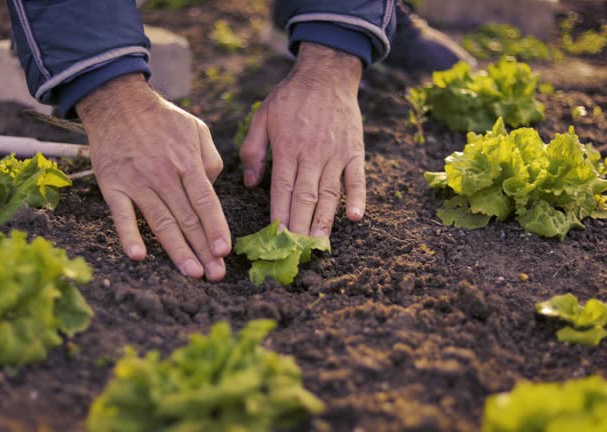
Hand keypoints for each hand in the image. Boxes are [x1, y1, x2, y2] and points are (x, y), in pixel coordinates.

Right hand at [77, 74, 230, 280]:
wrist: (116, 102)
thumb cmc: (161, 118)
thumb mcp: (196, 128)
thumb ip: (211, 159)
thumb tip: (213, 188)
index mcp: (186, 161)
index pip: (205, 201)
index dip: (215, 227)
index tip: (224, 251)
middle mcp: (163, 174)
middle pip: (187, 218)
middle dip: (203, 249)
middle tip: (215, 274)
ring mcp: (136, 181)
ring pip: (160, 222)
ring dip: (177, 250)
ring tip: (192, 273)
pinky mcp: (112, 186)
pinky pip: (121, 215)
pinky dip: (129, 235)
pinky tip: (138, 256)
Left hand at [240, 42, 366, 236]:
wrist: (327, 74)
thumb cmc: (290, 98)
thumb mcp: (262, 118)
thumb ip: (253, 151)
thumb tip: (248, 184)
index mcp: (287, 148)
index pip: (282, 189)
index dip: (279, 215)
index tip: (275, 238)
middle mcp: (312, 154)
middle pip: (305, 197)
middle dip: (299, 226)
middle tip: (296, 252)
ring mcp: (335, 153)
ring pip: (330, 193)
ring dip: (324, 220)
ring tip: (319, 243)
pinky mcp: (354, 151)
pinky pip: (357, 178)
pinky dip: (358, 197)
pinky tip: (356, 217)